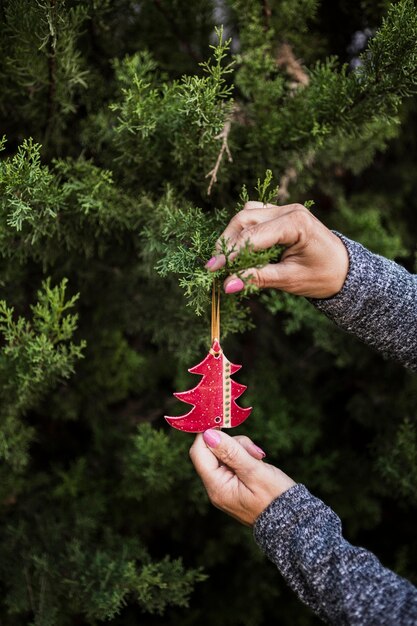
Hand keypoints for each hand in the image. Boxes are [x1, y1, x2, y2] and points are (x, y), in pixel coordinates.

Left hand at [189, 429, 294, 525]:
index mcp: (217, 487)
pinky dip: (243, 457)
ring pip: (223, 455)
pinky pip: (232, 463)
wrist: (292, 521)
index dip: (207, 434)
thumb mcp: (254, 471)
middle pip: (211, 452)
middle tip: (251, 449)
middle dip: (230, 443)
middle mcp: (216, 488)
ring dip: (240, 449)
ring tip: (258, 457)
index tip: (221, 420)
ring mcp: (224, 487)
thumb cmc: (275, 498)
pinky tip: (257, 461)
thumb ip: (231, 452)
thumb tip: (209, 435)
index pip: (199, 453)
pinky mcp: (234, 484)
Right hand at [205, 201, 348, 298]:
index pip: (254, 235)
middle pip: (245, 220)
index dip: (230, 253)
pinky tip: (238, 249)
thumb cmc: (322, 276)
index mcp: (296, 223)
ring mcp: (284, 209)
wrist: (343, 269)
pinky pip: (253, 216)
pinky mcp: (279, 214)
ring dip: (231, 236)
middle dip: (226, 243)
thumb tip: (227, 285)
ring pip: (246, 215)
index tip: (213, 270)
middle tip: (214, 267)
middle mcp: (289, 210)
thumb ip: (257, 278)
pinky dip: (241, 231)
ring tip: (224, 260)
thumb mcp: (289, 280)